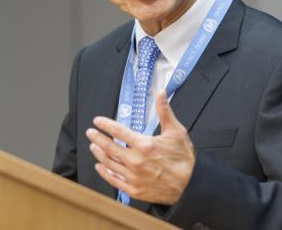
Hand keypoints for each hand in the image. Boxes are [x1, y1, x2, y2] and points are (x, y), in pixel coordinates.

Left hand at [86, 90, 194, 204]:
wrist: (191, 184)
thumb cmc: (184, 158)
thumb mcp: (176, 131)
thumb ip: (164, 111)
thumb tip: (161, 93)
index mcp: (144, 145)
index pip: (118, 131)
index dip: (105, 124)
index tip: (98, 121)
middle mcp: (136, 161)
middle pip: (109, 147)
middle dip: (97, 138)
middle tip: (90, 133)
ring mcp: (134, 177)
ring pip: (109, 163)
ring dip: (99, 154)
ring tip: (94, 147)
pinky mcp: (134, 190)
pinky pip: (114, 181)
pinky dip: (105, 172)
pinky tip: (100, 167)